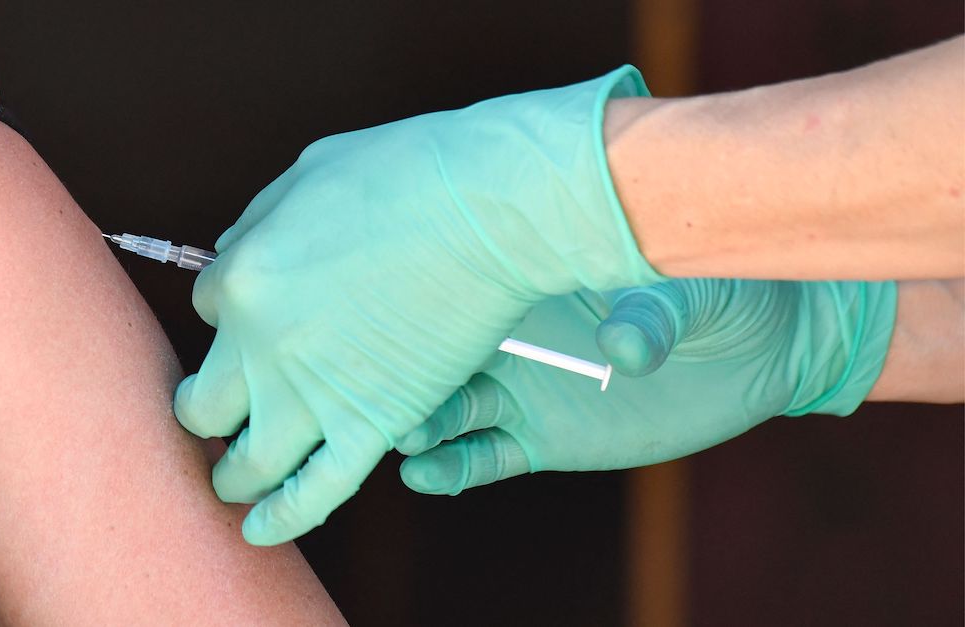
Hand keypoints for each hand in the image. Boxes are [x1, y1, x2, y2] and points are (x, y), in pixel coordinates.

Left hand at [175, 66, 662, 544]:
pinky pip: (314, 493)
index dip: (237, 316)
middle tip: (219, 412)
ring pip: (246, 463)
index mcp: (240, 279)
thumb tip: (237, 252)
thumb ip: (263, 219)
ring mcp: (312, 395)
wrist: (492, 206)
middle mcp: (259, 347)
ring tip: (232, 483)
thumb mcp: (312, 170)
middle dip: (206, 409)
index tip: (268, 316)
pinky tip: (260, 532)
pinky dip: (284, 519)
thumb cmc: (409, 172)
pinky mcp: (370, 426)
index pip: (210, 311)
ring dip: (233, 476)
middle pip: (201, 403)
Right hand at [397, 279, 895, 494]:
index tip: (376, 305)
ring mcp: (518, 386)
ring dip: (415, 419)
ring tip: (400, 431)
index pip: (451, 278)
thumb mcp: (688, 280)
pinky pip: (482, 457)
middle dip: (396, 365)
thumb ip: (652, 308)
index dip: (412, 292)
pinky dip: (451, 468)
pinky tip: (424, 473)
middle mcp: (507, 329)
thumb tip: (624, 351)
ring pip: (443, 407)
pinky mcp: (540, 437)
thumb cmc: (720, 282)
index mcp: (527, 271)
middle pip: (429, 348)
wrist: (764, 342)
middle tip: (371, 381)